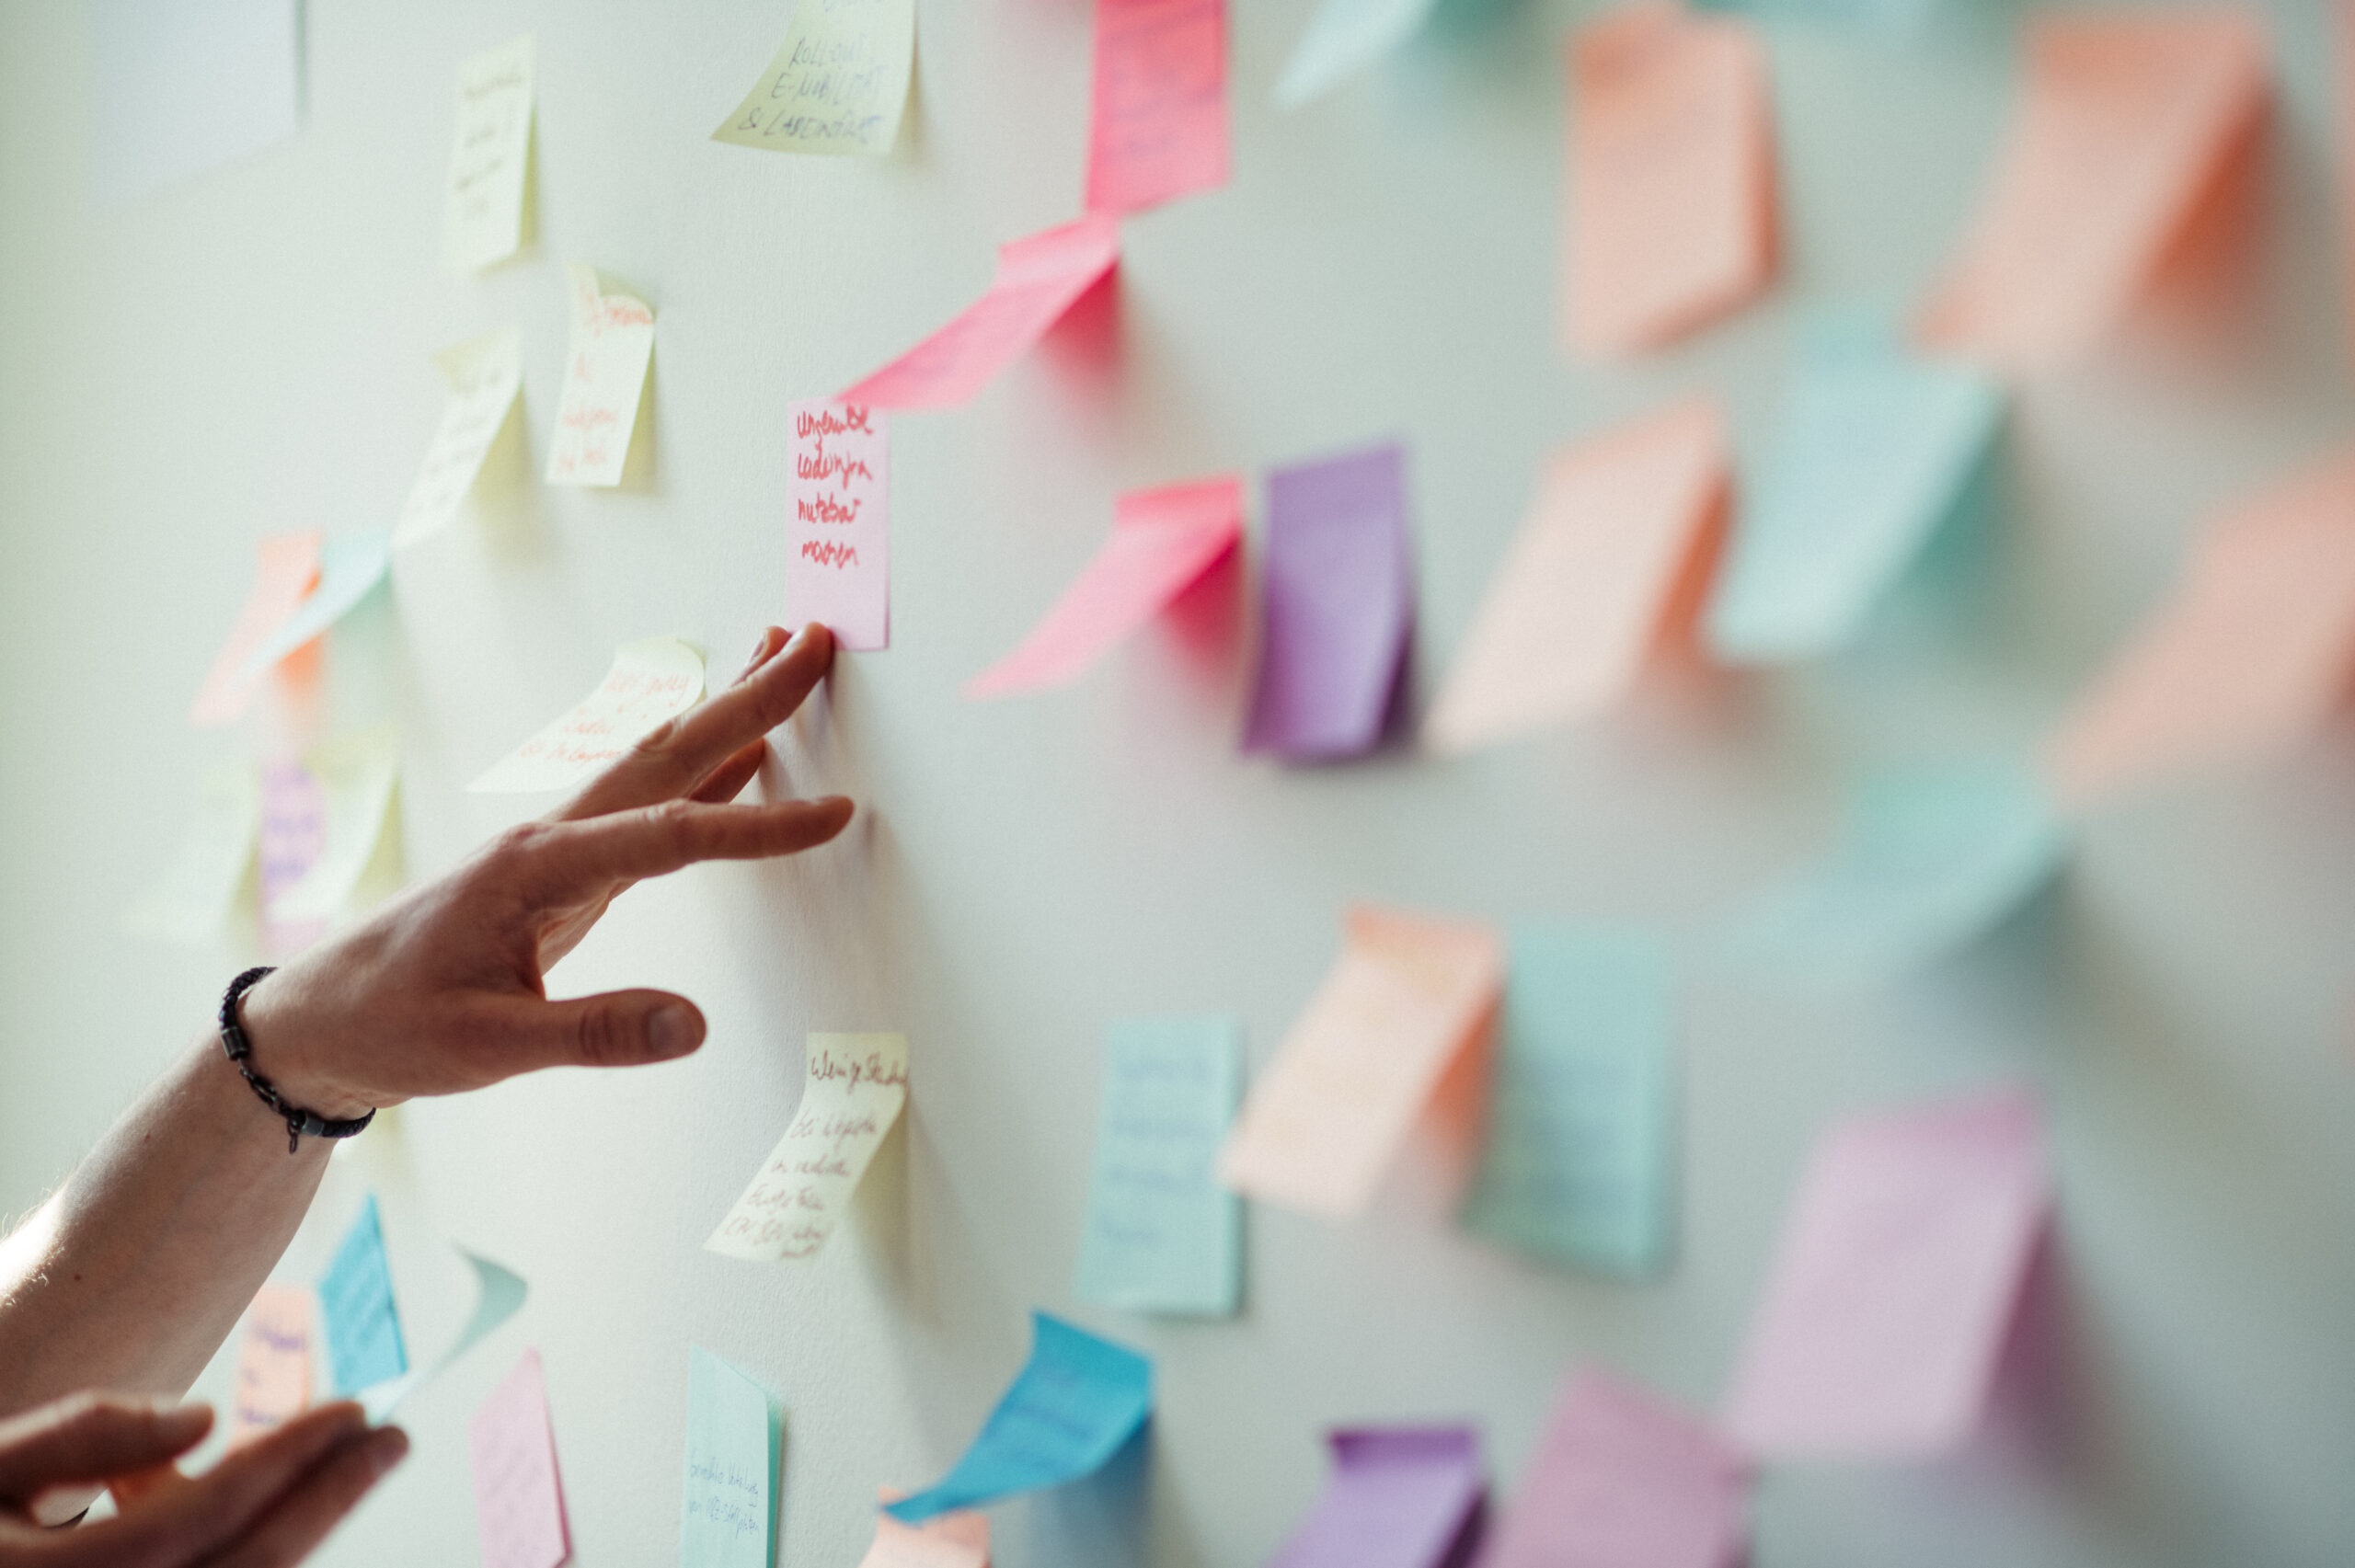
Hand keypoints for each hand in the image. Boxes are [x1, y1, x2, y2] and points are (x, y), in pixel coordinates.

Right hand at [0, 1395, 402, 1566]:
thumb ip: (84, 1434)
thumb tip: (205, 1418)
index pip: (203, 1516)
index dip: (290, 1459)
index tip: (361, 1407)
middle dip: (327, 1504)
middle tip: (393, 1438)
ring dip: (293, 1534)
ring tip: (342, 1463)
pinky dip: (241, 1557)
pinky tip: (258, 1503)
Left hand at [242, 623, 853, 1117]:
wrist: (320, 1018)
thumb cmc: (394, 1027)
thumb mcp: (490, 1047)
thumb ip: (597, 1036)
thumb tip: (697, 1027)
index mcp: (538, 869)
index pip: (671, 836)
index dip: (759, 826)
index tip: (836, 813)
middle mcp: (551, 836)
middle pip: (668, 752)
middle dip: (747, 696)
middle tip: (813, 641)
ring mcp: (557, 844)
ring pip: (657, 760)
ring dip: (725, 709)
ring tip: (781, 657)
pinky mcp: (561, 866)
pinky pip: (647, 798)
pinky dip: (701, 764)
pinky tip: (738, 756)